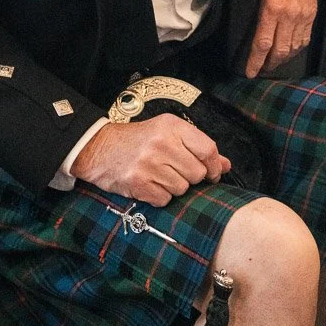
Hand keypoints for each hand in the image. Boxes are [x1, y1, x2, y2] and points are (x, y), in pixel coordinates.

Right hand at [70, 115, 230, 206]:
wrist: (98, 148)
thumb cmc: (137, 140)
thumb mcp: (168, 133)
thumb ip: (198, 148)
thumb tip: (226, 165)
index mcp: (172, 126)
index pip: (208, 149)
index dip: (214, 166)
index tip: (212, 173)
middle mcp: (162, 143)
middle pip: (197, 173)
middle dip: (191, 177)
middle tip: (176, 171)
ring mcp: (149, 163)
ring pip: (182, 188)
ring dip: (174, 187)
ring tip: (159, 176)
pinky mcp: (138, 182)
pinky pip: (165, 199)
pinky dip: (160, 197)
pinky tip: (150, 184)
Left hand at [245, 0, 318, 77]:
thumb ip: (254, 7)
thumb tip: (245, 29)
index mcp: (272, 8)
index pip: (262, 44)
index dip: (255, 62)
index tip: (249, 72)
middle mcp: (289, 15)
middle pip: (279, 51)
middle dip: (268, 65)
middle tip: (259, 70)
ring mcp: (303, 16)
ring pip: (293, 48)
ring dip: (282, 59)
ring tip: (272, 63)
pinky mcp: (312, 14)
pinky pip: (304, 39)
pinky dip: (295, 49)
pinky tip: (288, 50)